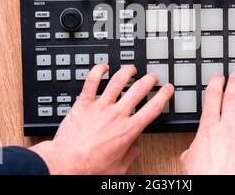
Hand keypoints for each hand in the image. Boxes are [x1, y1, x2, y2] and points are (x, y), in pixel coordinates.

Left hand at [30, 64, 173, 174]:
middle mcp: (116, 115)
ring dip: (127, 72)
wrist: (66, 163)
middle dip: (149, 80)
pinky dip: (98, 71)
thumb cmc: (89, 167)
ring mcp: (100, 107)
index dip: (163, 96)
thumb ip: (130, 156)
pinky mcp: (84, 104)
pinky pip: (91, 81)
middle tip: (153, 76)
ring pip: (117, 81)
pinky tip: (103, 66)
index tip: (167, 89)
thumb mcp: (118, 168)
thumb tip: (136, 150)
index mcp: (128, 130)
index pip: (152, 108)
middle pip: (138, 90)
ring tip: (131, 68)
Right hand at [180, 72, 234, 174]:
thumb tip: (194, 150)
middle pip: (232, 98)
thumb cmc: (203, 176)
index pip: (212, 97)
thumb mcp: (187, 159)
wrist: (219, 188)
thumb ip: (194, 148)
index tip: (218, 76)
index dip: (215, 83)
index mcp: (208, 127)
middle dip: (234, 84)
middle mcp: (227, 128)